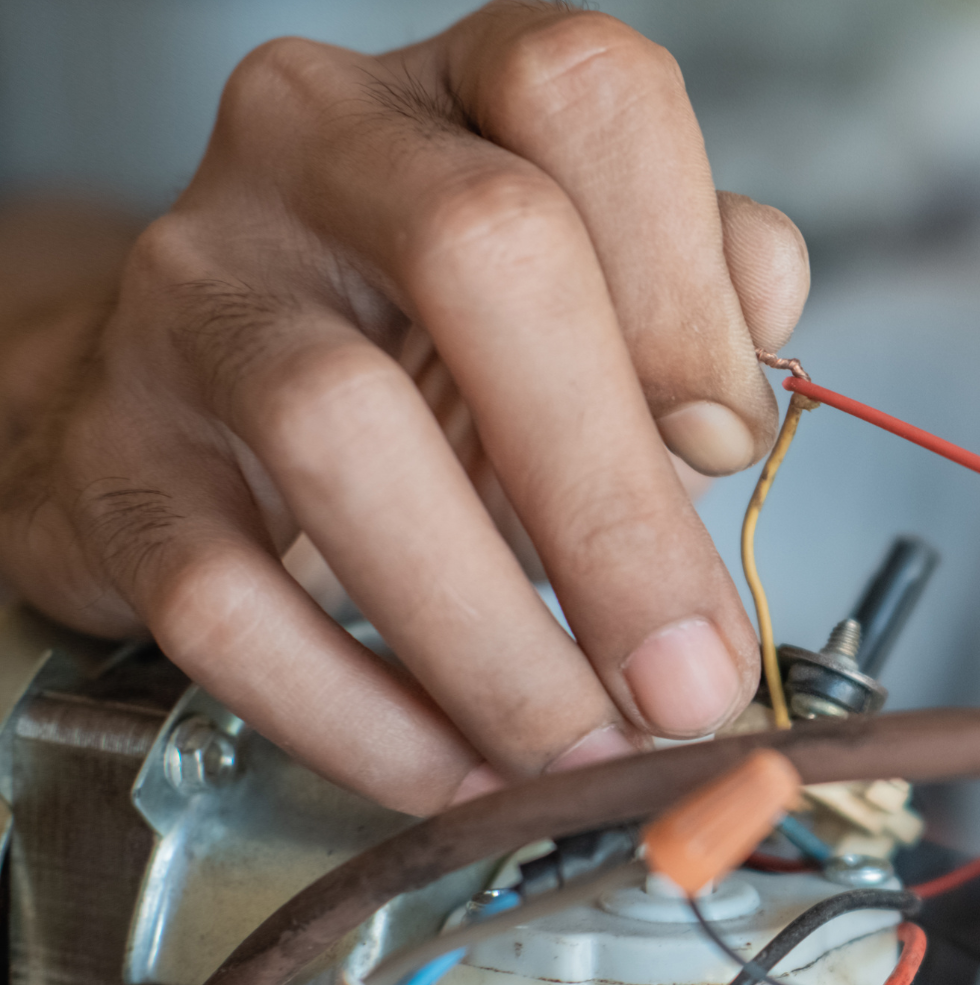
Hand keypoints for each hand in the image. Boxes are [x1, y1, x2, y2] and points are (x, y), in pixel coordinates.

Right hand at [0, 3, 807, 813]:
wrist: (208, 413)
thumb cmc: (448, 355)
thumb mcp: (602, 309)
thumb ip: (705, 319)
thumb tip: (740, 415)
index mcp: (470, 94)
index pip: (588, 95)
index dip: (683, 278)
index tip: (726, 445)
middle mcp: (318, 150)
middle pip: (480, 252)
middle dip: (611, 498)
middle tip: (688, 674)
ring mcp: (196, 293)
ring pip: (341, 431)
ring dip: (494, 636)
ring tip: (587, 750)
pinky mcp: (116, 459)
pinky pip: (227, 600)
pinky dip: (365, 717)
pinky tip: (464, 773)